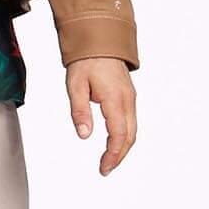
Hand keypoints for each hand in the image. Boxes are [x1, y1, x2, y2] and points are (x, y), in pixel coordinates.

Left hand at [65, 58, 135, 175]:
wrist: (100, 40)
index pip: (119, 134)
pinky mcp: (129, 97)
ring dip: (122, 147)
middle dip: (119, 156)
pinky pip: (131, 121)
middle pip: (130, 136)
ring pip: (133, 130)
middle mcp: (127, 100)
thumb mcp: (75, 85)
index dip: (112, 154)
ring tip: (108, 160)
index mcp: (114, 98)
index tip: (104, 168)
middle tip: (105, 169)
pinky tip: (114, 143)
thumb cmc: (86, 61)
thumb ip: (80, 111)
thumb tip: (84, 135)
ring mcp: (130, 98)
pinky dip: (124, 136)